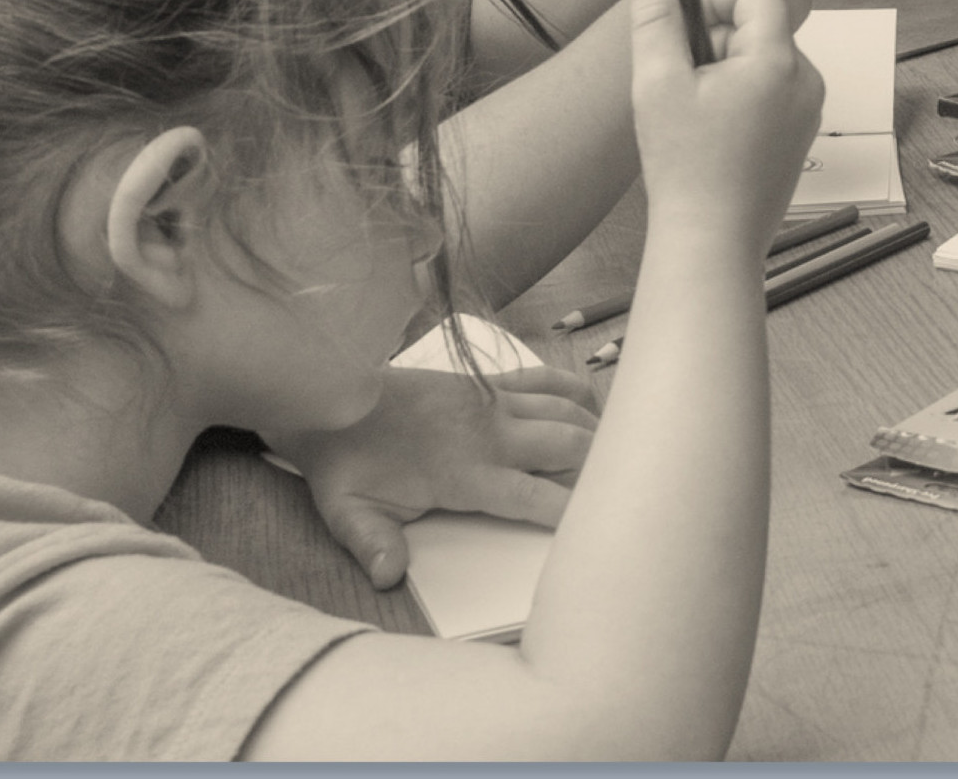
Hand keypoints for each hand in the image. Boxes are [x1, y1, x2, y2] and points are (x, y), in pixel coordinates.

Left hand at [265, 362, 598, 588]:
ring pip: (565, 411)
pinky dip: (573, 390)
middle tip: (625, 488)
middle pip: (567, 446)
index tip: (601, 525)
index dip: (571, 510)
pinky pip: (543, 380)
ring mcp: (493, 404)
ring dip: (595, 431)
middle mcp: (491, 435)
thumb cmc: (346, 461)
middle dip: (600, 466)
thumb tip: (389, 576)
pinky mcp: (488, 384)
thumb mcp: (348, 511)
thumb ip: (373, 544)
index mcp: (466, 473)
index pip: (534, 496)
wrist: (332, 396)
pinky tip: (590, 405)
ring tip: (620, 452)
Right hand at [628, 0, 824, 250]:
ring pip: (764, 57)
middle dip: (716, 37)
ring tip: (695, 110)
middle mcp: (806, 81)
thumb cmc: (687, 168)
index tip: (686, 26)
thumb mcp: (658, 82)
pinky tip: (713, 131)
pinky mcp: (801, 132)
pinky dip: (742, 94)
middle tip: (682, 78)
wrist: (712, 240)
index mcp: (778, 62)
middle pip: (760, 25)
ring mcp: (808, 109)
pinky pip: (773, 89)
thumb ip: (655, 18)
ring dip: (726, 67)